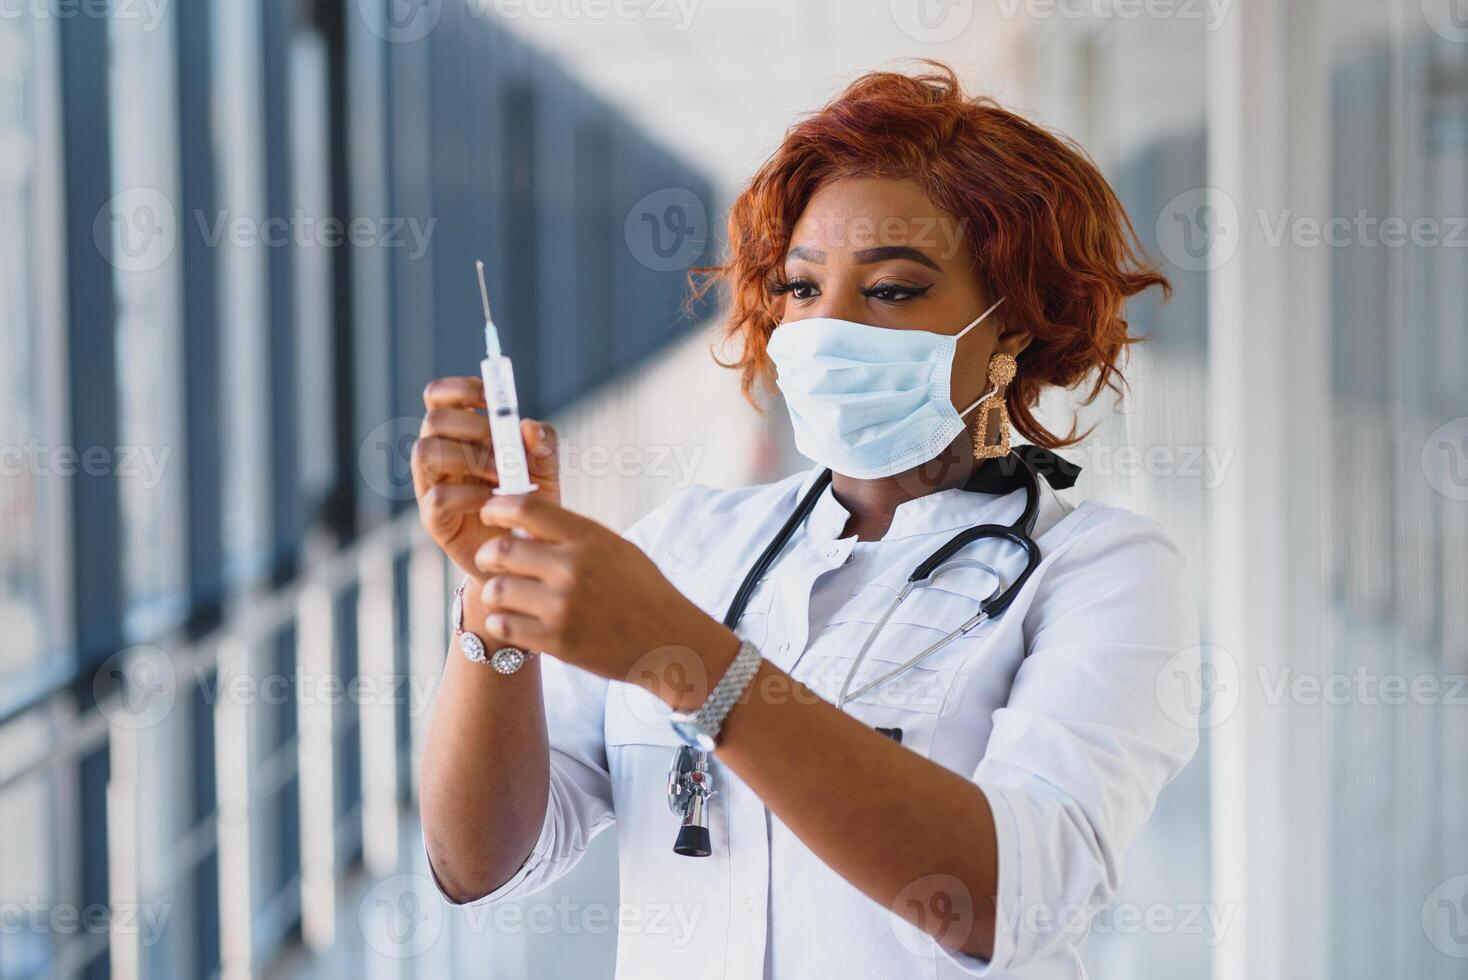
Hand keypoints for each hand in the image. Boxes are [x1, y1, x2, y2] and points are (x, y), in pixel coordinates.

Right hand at [411, 376, 560, 580]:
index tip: (491, 399)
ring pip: (425, 452)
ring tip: (502, 476)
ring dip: (468, 458)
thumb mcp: (546, 470)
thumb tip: (529, 427)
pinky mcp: (434, 519)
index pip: (440, 396)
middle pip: (434, 419)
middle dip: (472, 427)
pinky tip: (493, 503)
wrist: (526, 555)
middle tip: (504, 446)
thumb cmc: (530, 504)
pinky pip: (438, 497)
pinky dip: (469, 496)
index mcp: (460, 434)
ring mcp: (431, 486)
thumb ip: (543, 445)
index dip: (460, 388)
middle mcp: (440, 455)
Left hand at [472, 493, 739, 705]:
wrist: (671, 641)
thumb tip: (525, 524)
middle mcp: (573, 567)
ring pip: (496, 590)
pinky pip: (503, 625)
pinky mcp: (558, 641)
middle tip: (491, 561)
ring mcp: (563, 606)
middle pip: (501, 549)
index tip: (490, 515)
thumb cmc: (645, 593)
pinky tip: (512, 620)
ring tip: (504, 595)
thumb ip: (574, 535)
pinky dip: (501, 621)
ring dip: (493, 592)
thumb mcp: (616, 549)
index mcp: (589, 537)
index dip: (497, 508)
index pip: (526, 508)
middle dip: (488, 555)